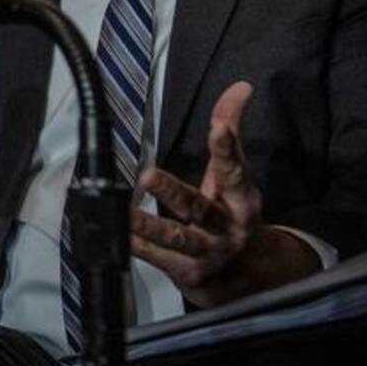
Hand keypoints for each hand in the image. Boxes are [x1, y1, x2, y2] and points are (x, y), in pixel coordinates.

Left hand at [130, 81, 319, 306]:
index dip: (227, 148)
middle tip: (148, 176)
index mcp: (241, 199)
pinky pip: (158, 257)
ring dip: (149, 226)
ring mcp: (207, 252)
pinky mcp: (186, 272)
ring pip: (176, 237)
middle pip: (199, 207)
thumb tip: (240, 86)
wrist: (247, 279)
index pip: (234, 169)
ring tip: (126, 213)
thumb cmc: (231, 213)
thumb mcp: (233, 175)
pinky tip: (119, 234)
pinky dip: (138, 247)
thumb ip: (230, 130)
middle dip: (174, 193)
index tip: (218, 127)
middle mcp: (226, 227)